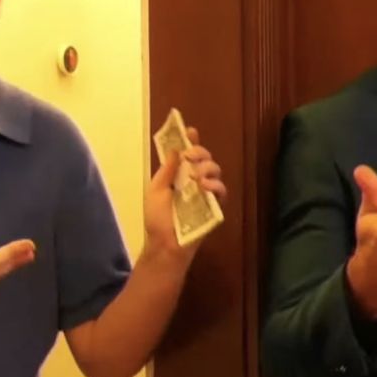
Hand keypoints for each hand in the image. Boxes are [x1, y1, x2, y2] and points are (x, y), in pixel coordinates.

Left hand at [144, 126, 226, 265]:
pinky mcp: (214, 206)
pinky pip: (222, 190)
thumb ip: (166, 170)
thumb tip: (175, 149)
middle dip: (200, 152)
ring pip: (215, 170)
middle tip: (191, 156)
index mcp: (178, 175)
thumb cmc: (157, 219)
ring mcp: (205, 193)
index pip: (187, 154)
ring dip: (207, 167)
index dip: (190, 141)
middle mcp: (193, 180)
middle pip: (204, 158)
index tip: (190, 131)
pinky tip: (205, 187)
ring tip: (197, 176)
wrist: (165, 244)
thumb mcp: (155, 191)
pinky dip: (215, 185)